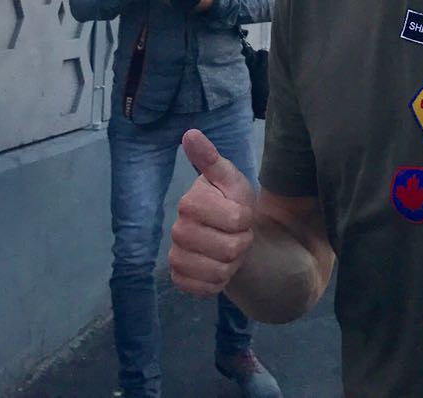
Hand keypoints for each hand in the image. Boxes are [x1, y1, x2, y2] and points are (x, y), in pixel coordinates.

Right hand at [169, 130, 255, 296]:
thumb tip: (190, 133)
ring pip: (220, 271)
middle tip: (237, 232)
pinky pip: (207, 289)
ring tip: (230, 249)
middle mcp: (177, 230)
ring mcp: (176, 257)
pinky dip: (221, 281)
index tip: (240, 212)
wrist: (228, 234)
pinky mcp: (180, 279)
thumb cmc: (230, 201)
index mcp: (189, 203)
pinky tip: (218, 266)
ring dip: (233, 263)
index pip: (235, 219)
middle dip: (242, 242)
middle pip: (229, 248)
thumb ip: (211, 159)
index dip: (246, 218)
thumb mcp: (230, 179)